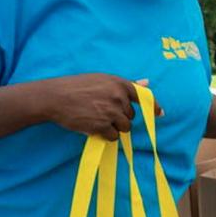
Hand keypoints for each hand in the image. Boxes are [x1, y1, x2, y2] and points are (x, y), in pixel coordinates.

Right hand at [42, 74, 162, 140]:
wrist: (55, 97)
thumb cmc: (77, 87)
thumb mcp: (102, 79)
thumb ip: (126, 84)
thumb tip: (147, 83)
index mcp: (118, 83)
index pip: (142, 96)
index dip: (152, 106)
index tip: (160, 114)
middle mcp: (118, 96)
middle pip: (131, 116)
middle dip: (120, 118)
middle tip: (102, 113)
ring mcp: (111, 111)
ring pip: (125, 128)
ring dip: (114, 128)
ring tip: (97, 120)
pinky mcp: (102, 125)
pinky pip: (114, 136)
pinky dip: (107, 136)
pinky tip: (94, 128)